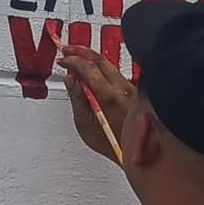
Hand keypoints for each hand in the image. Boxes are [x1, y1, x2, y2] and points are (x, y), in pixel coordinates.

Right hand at [56, 39, 135, 162]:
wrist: (141, 155)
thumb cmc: (113, 144)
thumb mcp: (85, 125)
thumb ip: (77, 99)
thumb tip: (70, 79)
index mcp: (110, 97)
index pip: (88, 68)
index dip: (73, 60)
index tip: (62, 59)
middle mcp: (124, 89)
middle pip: (101, 60)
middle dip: (82, 52)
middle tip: (67, 50)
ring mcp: (132, 89)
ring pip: (111, 66)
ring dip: (92, 59)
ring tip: (77, 57)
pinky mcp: (136, 92)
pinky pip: (117, 74)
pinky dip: (102, 68)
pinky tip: (94, 71)